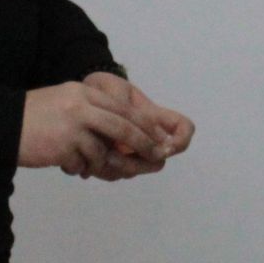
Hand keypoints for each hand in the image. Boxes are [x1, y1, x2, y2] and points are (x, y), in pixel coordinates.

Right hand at [21, 80, 161, 177]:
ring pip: (103, 149)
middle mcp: (81, 105)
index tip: (157, 136)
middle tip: (156, 156)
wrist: (1, 124)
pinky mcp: (63, 146)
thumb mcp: (65, 102)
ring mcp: (72, 126)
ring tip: (90, 167)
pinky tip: (71, 167)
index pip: (122, 106)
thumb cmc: (33, 116)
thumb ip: (91, 112)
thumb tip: (120, 132)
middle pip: (122, 125)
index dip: (143, 123)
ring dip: (101, 163)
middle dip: (142, 143)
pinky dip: (80, 168)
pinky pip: (83, 163)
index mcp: (83, 92)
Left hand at [74, 72, 193, 181]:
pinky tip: (91, 160)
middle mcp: (146, 139)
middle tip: (119, 155)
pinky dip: (106, 170)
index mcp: (154, 117)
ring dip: (121, 167)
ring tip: (101, 156)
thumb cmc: (102, 88)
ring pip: (135, 170)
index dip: (182, 139)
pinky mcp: (111, 161)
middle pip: (158, 161)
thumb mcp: (113, 89)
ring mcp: (130, 152)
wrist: (80, 97)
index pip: (183, 128)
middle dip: (141, 162)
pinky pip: (115, 174)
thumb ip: (125, 109)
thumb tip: (138, 136)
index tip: (166, 146)